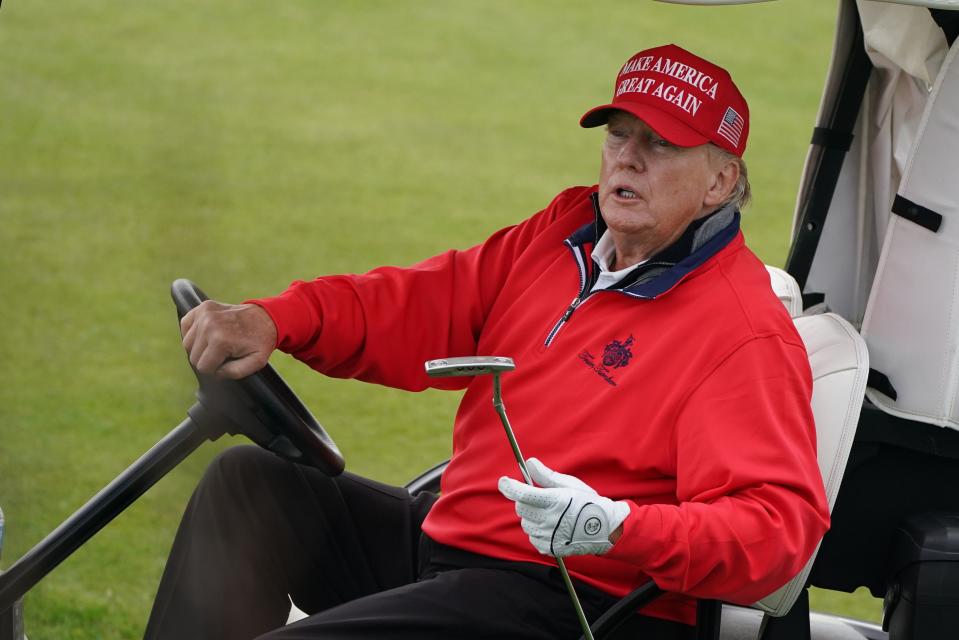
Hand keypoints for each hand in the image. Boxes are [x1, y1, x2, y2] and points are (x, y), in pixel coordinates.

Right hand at [180, 300, 277, 378]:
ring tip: (218, 342)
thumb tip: (215, 372)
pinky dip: (194, 332)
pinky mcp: (202, 306)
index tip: (227, 361)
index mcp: (221, 340)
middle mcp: (209, 325)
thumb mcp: (255, 362)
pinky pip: (185, 326)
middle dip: (208, 359)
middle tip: (225, 352)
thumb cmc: (260, 342)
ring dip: (201, 346)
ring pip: (187, 343)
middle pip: (193, 356)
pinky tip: (208, 334)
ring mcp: (204, 313)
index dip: (215, 369)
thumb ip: (234, 372)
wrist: (266, 318)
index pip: (203, 367)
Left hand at [498, 458, 629, 557]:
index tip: (503, 481)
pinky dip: (537, 531)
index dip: (509, 487)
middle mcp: (550, 519)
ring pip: (525, 523)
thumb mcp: (569, 484)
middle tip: (538, 498)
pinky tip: (552, 526)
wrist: (605, 529)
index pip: (523, 494)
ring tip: (550, 514)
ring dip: (531, 516)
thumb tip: (529, 463)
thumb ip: (546, 475)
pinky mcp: (549, 548)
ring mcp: (549, 536)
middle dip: (524, 501)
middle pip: (521, 508)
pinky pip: (532, 537)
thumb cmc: (587, 502)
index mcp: (555, 500)